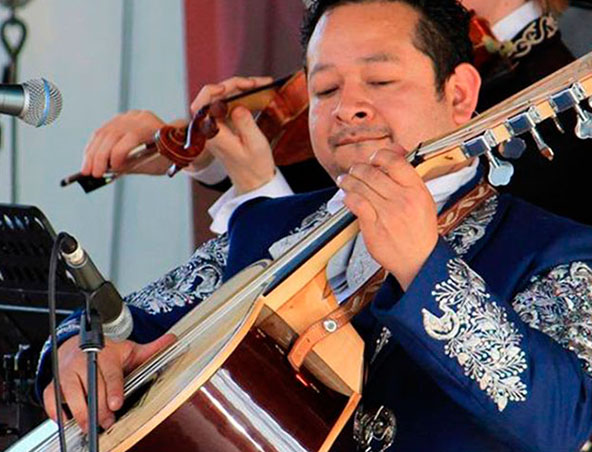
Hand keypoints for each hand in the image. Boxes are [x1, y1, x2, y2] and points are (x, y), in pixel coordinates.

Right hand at [42, 333, 175, 432]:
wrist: (78, 342)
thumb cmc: (106, 351)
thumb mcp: (129, 349)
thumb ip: (150, 349)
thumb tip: (172, 341)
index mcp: (104, 353)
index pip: (110, 374)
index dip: (113, 390)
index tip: (115, 404)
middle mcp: (83, 362)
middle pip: (92, 388)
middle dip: (100, 408)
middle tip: (108, 422)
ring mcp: (67, 372)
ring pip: (72, 395)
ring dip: (81, 414)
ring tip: (91, 426)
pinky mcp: (54, 382)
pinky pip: (51, 400)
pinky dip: (57, 413)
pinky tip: (68, 421)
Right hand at [81, 110, 175, 177]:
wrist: (175, 145)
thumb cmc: (166, 157)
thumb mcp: (154, 165)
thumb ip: (133, 165)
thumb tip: (110, 170)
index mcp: (153, 126)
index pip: (131, 136)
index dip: (119, 153)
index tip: (114, 168)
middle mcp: (139, 118)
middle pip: (113, 134)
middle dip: (100, 156)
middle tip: (93, 173)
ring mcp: (128, 117)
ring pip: (103, 133)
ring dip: (92, 153)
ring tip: (86, 170)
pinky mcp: (119, 121)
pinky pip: (102, 132)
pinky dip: (94, 147)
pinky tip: (88, 159)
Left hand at [189, 76, 276, 193]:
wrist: (254, 181)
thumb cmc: (254, 166)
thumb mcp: (255, 144)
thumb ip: (245, 123)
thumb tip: (237, 106)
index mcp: (213, 135)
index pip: (200, 107)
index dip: (210, 92)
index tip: (226, 88)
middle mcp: (210, 130)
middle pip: (214, 97)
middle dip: (234, 86)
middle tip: (255, 83)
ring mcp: (217, 127)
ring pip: (223, 99)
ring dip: (240, 89)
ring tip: (261, 84)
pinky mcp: (224, 126)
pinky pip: (229, 105)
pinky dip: (242, 96)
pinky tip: (256, 93)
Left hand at [337, 147, 437, 289]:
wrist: (419, 260)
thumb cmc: (420, 230)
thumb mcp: (424, 200)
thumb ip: (408, 177)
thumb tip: (395, 151)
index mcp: (417, 190)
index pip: (395, 162)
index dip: (380, 156)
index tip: (373, 159)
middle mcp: (403, 200)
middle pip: (373, 173)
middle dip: (358, 168)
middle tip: (354, 170)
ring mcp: (388, 214)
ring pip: (361, 186)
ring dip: (348, 180)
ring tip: (344, 180)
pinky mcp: (374, 227)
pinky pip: (356, 204)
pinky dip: (348, 197)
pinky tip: (346, 196)